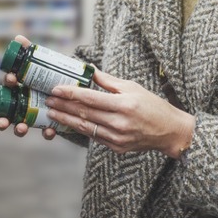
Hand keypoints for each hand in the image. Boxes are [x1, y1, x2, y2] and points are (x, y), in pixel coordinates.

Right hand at [0, 34, 56, 139]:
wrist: (70, 89)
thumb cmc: (50, 76)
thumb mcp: (43, 63)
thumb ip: (31, 52)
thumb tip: (18, 38)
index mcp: (20, 87)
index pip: (9, 85)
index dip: (8, 82)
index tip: (12, 79)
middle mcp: (23, 103)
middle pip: (7, 113)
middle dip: (2, 119)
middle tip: (2, 122)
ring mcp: (34, 115)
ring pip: (21, 125)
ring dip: (19, 128)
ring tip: (21, 128)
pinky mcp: (48, 123)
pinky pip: (45, 131)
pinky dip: (47, 132)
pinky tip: (50, 131)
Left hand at [45, 69, 194, 157]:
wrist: (170, 132)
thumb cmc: (153, 106)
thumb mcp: (133, 87)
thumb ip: (109, 81)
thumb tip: (90, 70)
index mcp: (124, 104)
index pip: (91, 98)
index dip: (71, 94)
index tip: (56, 89)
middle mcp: (119, 122)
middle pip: (84, 114)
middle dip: (63, 106)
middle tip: (48, 99)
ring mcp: (117, 138)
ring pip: (85, 127)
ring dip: (66, 119)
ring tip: (52, 112)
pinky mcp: (116, 148)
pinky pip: (93, 137)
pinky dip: (79, 129)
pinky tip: (68, 123)